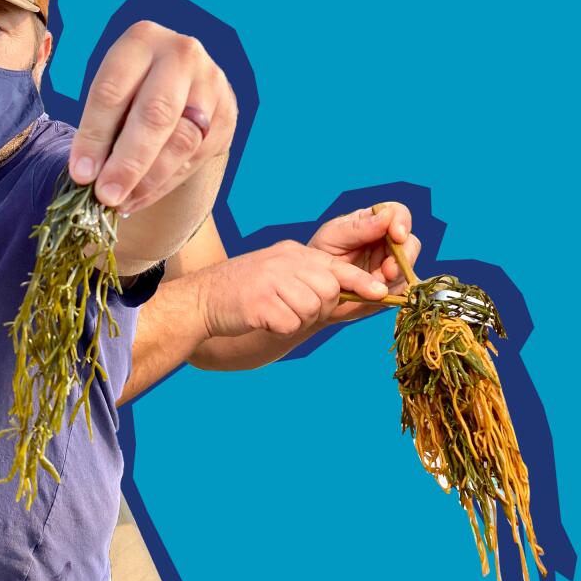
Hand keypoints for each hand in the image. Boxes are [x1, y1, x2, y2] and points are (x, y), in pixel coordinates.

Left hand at [69, 21, 236, 214]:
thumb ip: (101, 126)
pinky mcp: (227, 114)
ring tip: (121, 202)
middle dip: (127, 163)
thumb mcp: (112, 90)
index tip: (80, 174)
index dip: (94, 136)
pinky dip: (164, 184)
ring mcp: (211, 84)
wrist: (183, 84)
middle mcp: (182, 55)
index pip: (113, 91)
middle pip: (155, 115)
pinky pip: (196, 157)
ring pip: (181, 141)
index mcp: (141, 40)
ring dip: (148, 179)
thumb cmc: (132, 88)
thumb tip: (88, 176)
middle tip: (105, 196)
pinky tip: (140, 197)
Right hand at [196, 240, 389, 338]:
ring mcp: (271, 279)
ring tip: (271, 312)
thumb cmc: (241, 292)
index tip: (381, 292)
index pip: (335, 266)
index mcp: (291, 253)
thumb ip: (307, 276)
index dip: (360, 281)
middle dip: (317, 307)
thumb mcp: (277, 273)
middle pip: (328, 290)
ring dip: (296, 318)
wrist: (200, 300)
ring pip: (311, 308)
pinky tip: (260, 319)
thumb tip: (343, 288)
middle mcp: (284, 261)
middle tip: (289, 308)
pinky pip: (289, 323)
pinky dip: (278, 328)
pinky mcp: (259, 301)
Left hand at [307, 202, 421, 322]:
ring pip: (408, 267)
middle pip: (410, 242)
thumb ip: (359, 227)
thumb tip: (387, 215)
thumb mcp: (333, 236)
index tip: (397, 236)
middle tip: (388, 270)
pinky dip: (391, 291)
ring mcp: (390, 265)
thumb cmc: (318, 255)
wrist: (312, 289)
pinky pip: (402, 289)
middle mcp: (385, 242)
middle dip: (404, 256)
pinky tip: (375, 293)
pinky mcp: (390, 287)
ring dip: (396, 276)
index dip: (402, 222)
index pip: (397, 213)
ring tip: (375, 282)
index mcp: (372, 223)